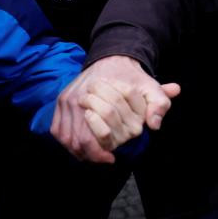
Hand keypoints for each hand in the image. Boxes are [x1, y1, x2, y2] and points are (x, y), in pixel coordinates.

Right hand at [51, 55, 180, 162]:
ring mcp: (67, 99)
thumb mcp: (151, 88)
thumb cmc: (132, 79)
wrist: (113, 59)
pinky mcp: (61, 101)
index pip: (96, 134)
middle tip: (102, 159)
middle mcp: (78, 97)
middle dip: (90, 153)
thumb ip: (159, 104)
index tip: (111, 158)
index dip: (102, 152)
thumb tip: (154, 125)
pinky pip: (58, 129)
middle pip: (79, 138)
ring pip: (66, 136)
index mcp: (100, 95)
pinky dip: (67, 142)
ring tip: (92, 156)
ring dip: (77, 151)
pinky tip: (79, 148)